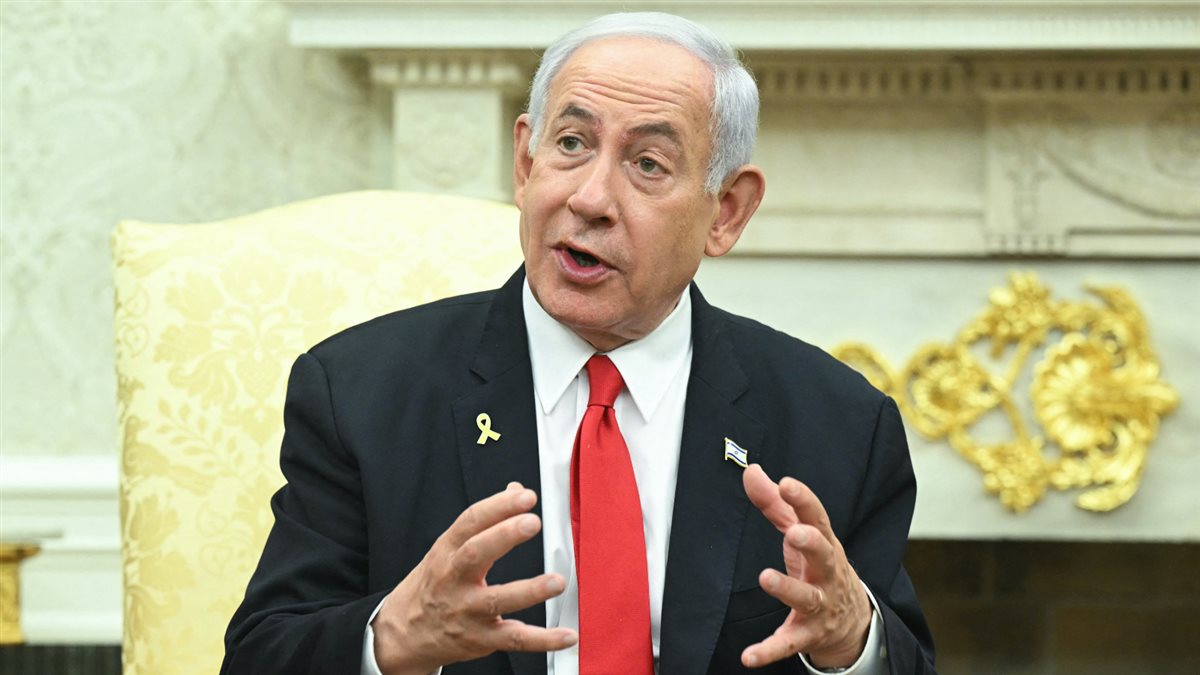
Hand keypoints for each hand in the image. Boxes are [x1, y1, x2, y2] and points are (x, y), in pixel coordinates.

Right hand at [371, 482, 576, 673]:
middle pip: (476, 554)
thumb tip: (515, 490)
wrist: (405, 633)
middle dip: (504, 536)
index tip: (525, 496)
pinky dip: (543, 639)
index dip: (498, 506)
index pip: (471, 522)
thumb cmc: (435, 584)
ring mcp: (467, 610)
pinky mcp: (481, 638)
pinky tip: (566, 635)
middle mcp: (454, 579)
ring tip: (557, 581)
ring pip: (497, 599)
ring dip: (529, 590)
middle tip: (532, 522)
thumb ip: (485, 520)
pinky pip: (514, 639)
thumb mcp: (449, 548)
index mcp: (447, 551)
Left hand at [740, 464, 871, 668]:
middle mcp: (827, 573)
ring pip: (806, 598)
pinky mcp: (807, 634)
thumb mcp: (802, 533)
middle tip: (795, 533)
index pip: (817, 518)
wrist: (852, 623)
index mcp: (824, 544)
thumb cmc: (820, 567)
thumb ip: (774, 504)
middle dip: (811, 544)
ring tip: (766, 578)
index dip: (803, 500)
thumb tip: (751, 470)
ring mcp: (820, 605)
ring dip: (787, 589)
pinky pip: (788, 643)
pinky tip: (748, 656)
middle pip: (823, 556)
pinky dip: (769, 650)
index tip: (787, 484)